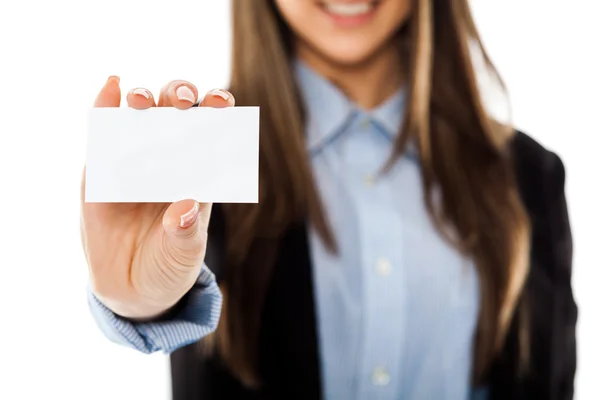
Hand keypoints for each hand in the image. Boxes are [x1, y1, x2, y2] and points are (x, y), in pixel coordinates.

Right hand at [81, 76, 233, 319]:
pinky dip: (104, 107)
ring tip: (144, 100)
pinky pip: (102, 133)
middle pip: (177, 114)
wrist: (131, 288)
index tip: (223, 103)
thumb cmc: (169, 265)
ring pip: (141, 117)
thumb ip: (185, 233)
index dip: (217, 112)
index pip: (211, 133)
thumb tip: (183, 209)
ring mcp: (133, 162)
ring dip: (144, 99)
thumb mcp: (183, 254)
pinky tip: (111, 86)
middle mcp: (168, 161)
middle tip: (184, 100)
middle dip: (181, 97)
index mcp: (198, 174)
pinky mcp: (101, 171)